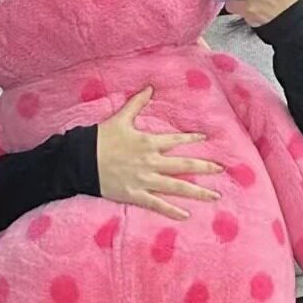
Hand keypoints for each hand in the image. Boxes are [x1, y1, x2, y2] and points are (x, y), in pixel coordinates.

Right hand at [97, 89, 221, 221]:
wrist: (80, 161)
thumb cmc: (100, 139)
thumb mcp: (120, 118)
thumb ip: (137, 103)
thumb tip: (150, 87)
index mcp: (148, 143)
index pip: (175, 140)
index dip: (191, 138)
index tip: (206, 137)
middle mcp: (151, 162)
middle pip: (183, 165)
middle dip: (204, 167)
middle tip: (222, 170)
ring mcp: (144, 180)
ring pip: (176, 187)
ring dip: (197, 192)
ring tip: (215, 197)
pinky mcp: (135, 195)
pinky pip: (157, 205)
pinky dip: (171, 211)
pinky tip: (186, 215)